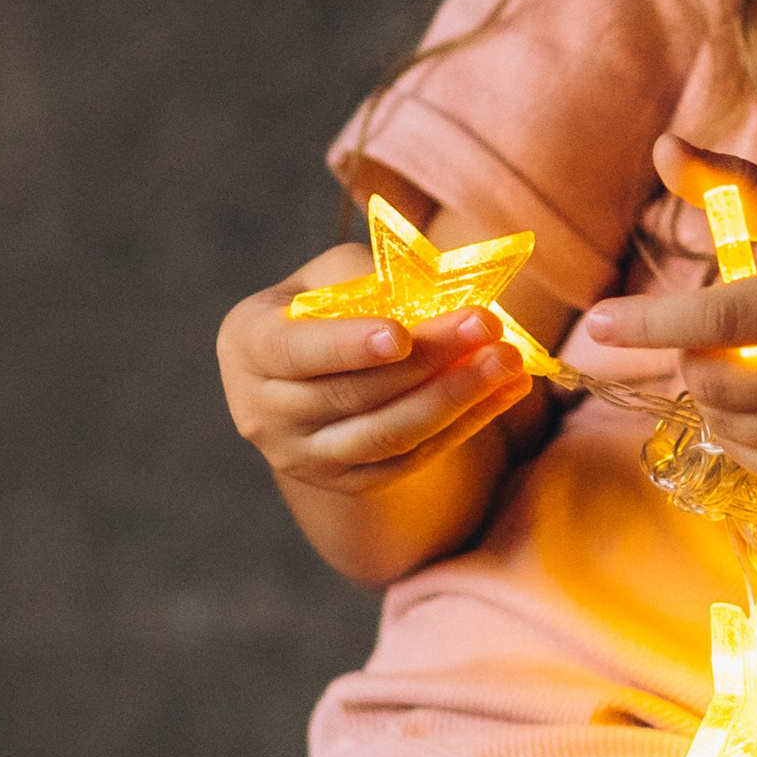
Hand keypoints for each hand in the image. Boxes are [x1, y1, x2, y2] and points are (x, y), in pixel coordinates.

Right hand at [217, 244, 531, 500]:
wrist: (320, 367)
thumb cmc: (330, 303)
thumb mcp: (336, 274)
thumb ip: (376, 280)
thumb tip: (444, 296)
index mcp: (248, 343)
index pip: (294, 350)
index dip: (347, 345)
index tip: (401, 336)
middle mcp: (261, 410)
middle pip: (353, 394)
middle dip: (428, 360)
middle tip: (488, 326)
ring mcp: (302, 455)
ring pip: (387, 435)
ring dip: (456, 399)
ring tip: (508, 362)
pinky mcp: (346, 482)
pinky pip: (410, 460)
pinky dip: (464, 426)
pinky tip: (506, 391)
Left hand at [589, 141, 756, 500]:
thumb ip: (740, 187)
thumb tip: (661, 145)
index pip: (724, 320)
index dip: (655, 323)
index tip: (597, 323)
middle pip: (712, 381)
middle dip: (693, 357)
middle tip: (717, 337)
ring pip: (724, 425)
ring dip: (715, 396)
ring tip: (753, 366)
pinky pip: (751, 460)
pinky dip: (742, 431)